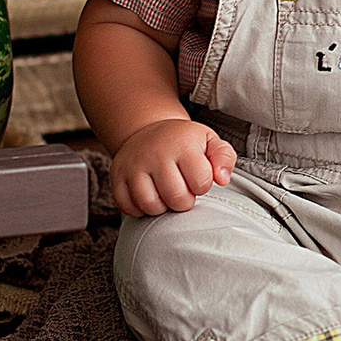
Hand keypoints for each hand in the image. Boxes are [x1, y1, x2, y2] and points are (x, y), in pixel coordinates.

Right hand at [111, 118, 236, 215]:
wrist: (149, 130)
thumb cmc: (183, 142)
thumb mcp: (209, 141)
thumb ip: (224, 157)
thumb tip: (222, 179)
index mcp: (182, 144)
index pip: (201, 182)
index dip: (202, 186)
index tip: (197, 178)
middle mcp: (155, 154)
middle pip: (176, 198)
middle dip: (184, 201)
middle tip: (183, 190)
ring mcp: (133, 166)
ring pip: (149, 205)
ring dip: (162, 208)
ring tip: (166, 194)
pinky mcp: (117, 177)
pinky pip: (127, 207)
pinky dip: (139, 209)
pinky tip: (149, 196)